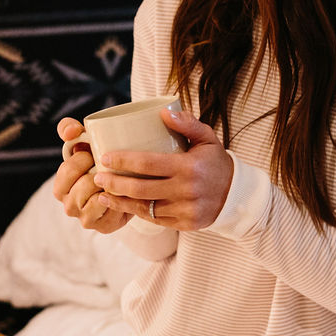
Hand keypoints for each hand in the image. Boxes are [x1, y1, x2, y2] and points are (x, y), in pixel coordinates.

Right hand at [52, 117, 132, 232]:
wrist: (124, 184)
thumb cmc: (97, 160)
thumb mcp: (82, 141)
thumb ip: (69, 129)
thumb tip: (72, 131)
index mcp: (60, 187)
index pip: (67, 171)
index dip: (83, 160)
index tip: (93, 153)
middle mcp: (69, 206)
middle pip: (83, 187)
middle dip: (99, 174)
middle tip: (110, 166)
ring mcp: (85, 219)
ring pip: (97, 201)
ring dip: (109, 187)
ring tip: (118, 178)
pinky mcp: (103, 227)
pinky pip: (112, 212)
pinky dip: (120, 200)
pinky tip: (124, 192)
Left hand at [94, 109, 232, 230]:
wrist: (236, 195)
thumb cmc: (216, 162)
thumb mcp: (207, 138)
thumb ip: (187, 123)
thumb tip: (163, 112)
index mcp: (189, 167)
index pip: (148, 163)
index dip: (123, 161)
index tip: (105, 158)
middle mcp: (186, 190)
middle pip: (140, 188)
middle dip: (114, 184)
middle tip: (98, 178)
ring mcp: (185, 210)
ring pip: (144, 208)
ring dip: (120, 201)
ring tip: (102, 194)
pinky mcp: (184, 224)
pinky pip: (154, 219)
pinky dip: (137, 212)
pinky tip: (123, 205)